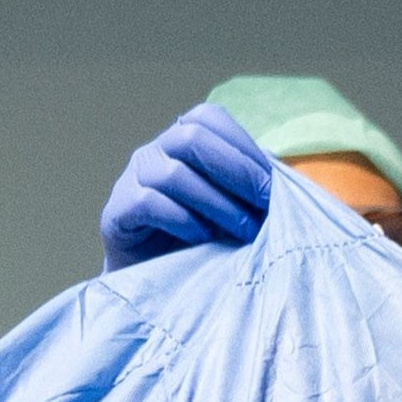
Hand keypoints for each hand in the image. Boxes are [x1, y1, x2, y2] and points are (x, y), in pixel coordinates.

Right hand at [99, 102, 276, 265]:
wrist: (154, 283)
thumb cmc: (196, 241)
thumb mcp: (228, 207)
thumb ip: (246, 188)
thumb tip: (284, 183)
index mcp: (180, 140)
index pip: (209, 118)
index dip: (243, 146)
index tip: (272, 185)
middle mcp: (154, 151)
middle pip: (192, 138)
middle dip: (237, 172)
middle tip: (264, 206)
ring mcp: (132, 178)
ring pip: (175, 175)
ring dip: (218, 204)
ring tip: (244, 231)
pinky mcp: (117, 210)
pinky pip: (150, 203)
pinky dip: (184, 221)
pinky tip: (204, 238)